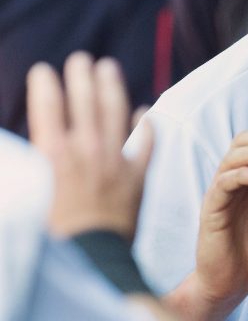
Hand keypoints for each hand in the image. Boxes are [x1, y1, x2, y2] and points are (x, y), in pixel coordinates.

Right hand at [26, 52, 153, 239]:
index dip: (46, 85)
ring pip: (117, 113)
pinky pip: (146, 145)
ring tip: (108, 68)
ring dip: (112, 88)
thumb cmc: (50, 236)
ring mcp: (115, 161)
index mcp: (54, 155)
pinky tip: (146, 113)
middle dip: (81, 77)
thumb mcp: (27, 197)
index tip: (44, 71)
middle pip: (85, 102)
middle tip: (81, 59)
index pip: (48, 107)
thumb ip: (32, 167)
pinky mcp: (138, 178)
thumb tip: (28, 147)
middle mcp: (87, 151)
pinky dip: (146, 127)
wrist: (91, 261)